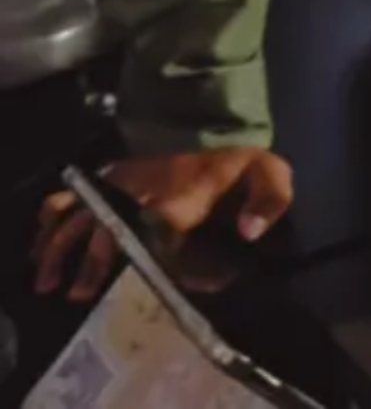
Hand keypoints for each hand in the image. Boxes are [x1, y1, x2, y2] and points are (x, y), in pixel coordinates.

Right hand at [31, 148, 294, 303]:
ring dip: (61, 245)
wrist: (223, 133)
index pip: (157, 231)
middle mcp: (144, 192)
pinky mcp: (113, 179)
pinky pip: (75, 195)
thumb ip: (269, 201)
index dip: (153, 258)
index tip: (140, 282)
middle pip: (107, 227)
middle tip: (77, 293)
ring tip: (49, 280)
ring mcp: (123, 184)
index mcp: (182, 197)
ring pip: (82, 214)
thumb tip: (252, 231)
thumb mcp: (271, 176)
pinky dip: (53, 217)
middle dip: (90, 261)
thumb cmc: (243, 165)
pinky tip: (41, 243)